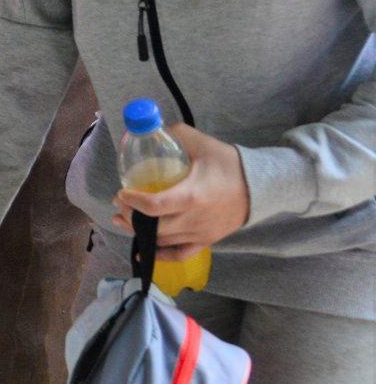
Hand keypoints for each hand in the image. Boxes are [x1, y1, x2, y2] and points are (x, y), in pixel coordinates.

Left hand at [111, 125, 250, 258]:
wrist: (263, 186)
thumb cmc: (231, 164)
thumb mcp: (203, 144)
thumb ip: (176, 134)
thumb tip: (149, 128)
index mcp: (193, 196)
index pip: (154, 206)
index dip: (133, 202)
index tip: (121, 193)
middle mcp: (195, 219)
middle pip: (153, 227)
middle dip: (131, 216)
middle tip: (120, 204)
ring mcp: (201, 233)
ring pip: (162, 240)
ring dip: (139, 231)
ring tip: (123, 219)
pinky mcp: (207, 241)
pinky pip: (179, 254)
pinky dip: (160, 255)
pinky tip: (144, 250)